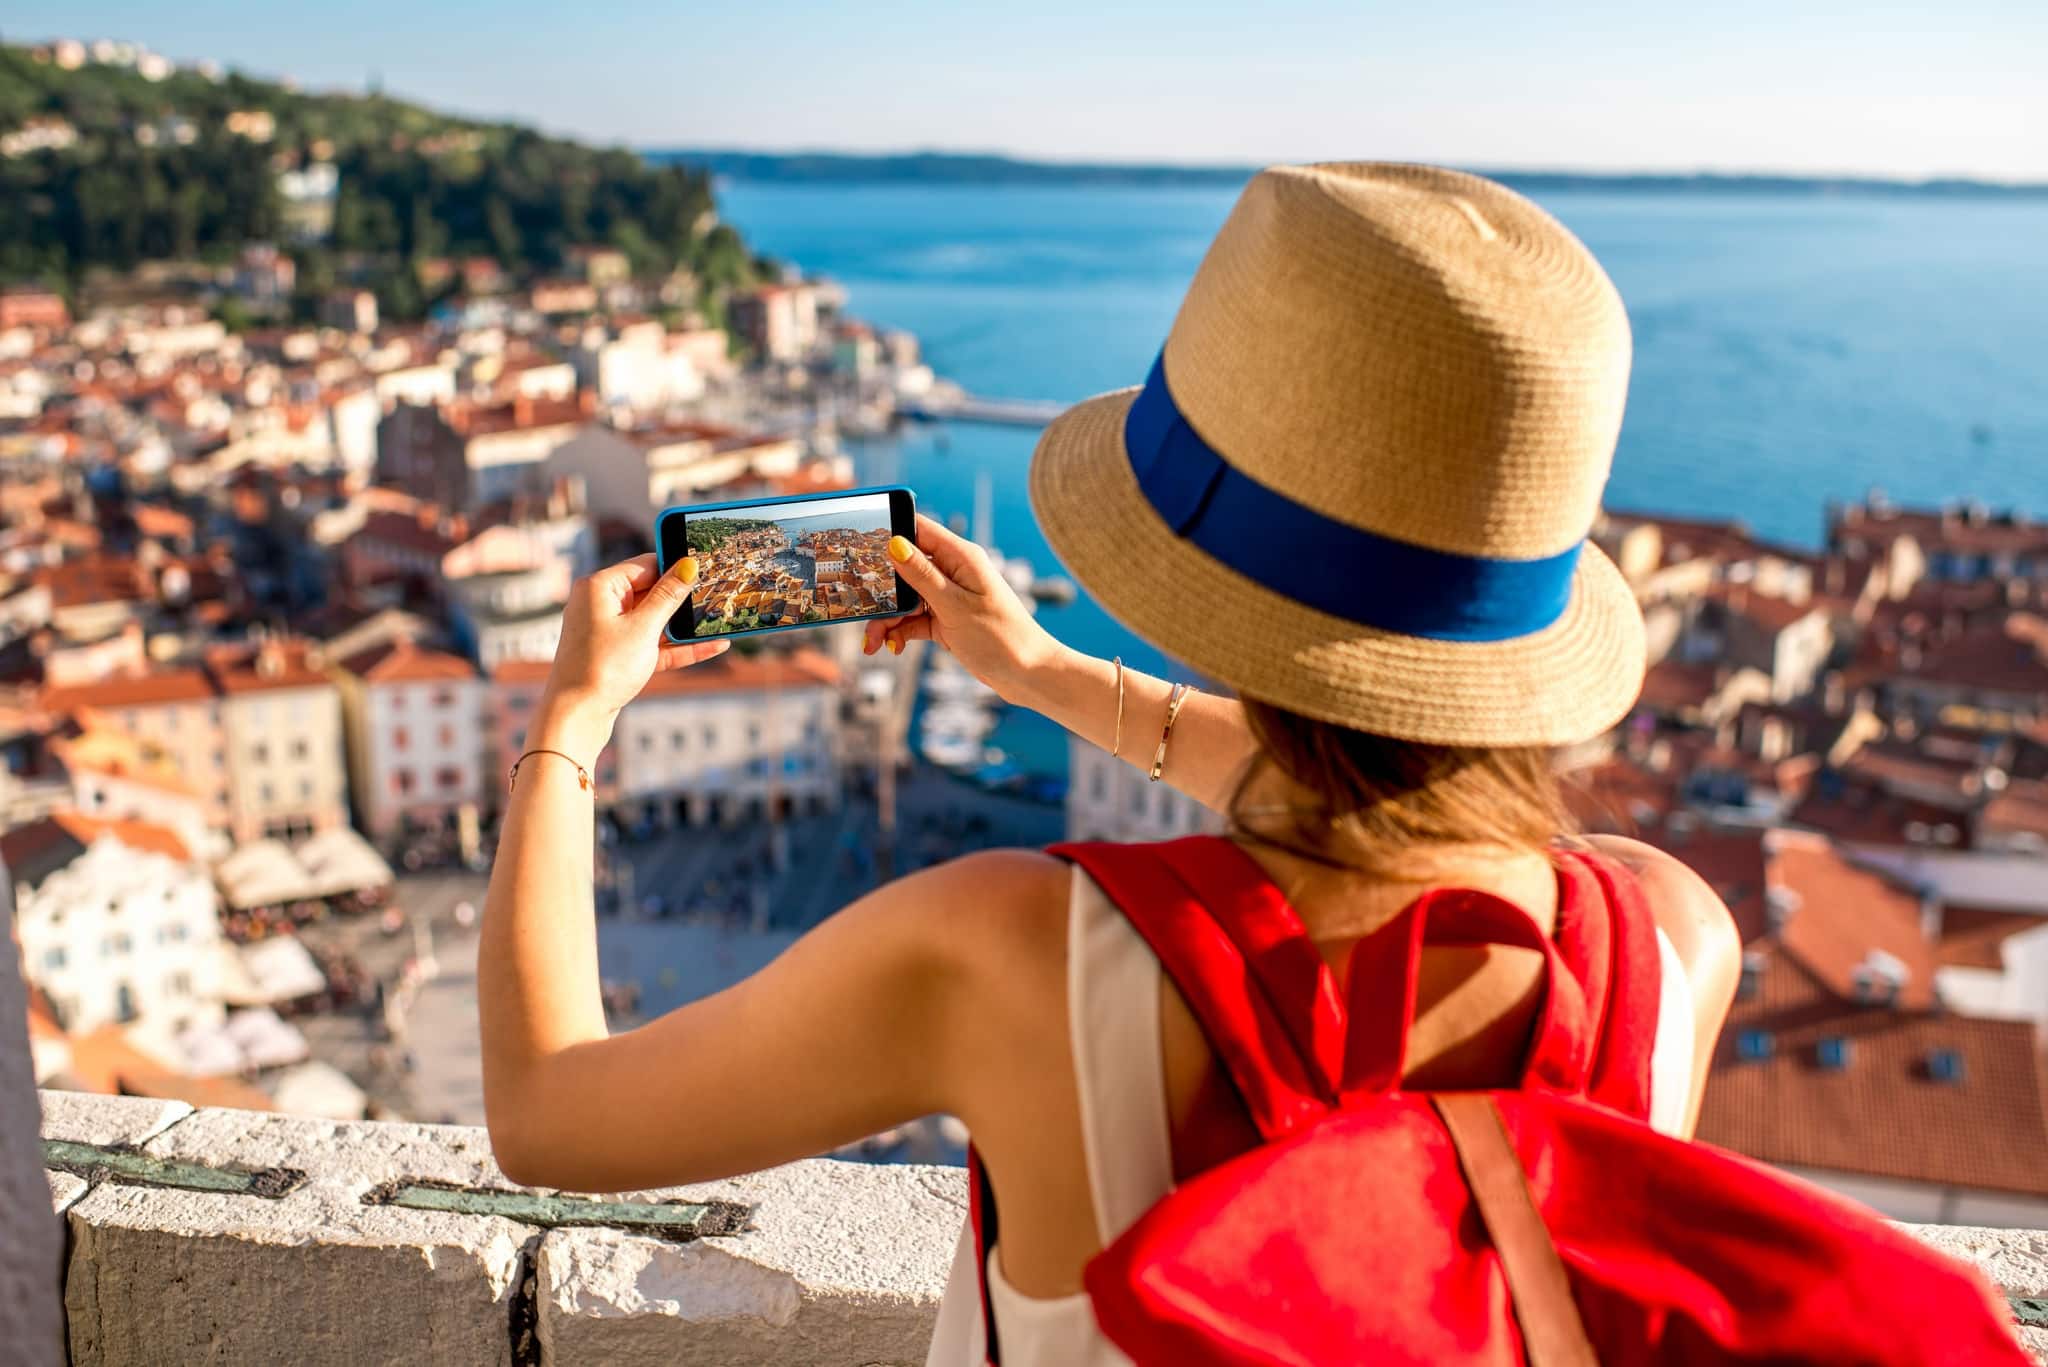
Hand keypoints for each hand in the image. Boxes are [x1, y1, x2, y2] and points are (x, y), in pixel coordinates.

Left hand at [533, 554, 729, 759]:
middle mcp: (601, 604)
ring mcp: (609, 631)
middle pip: (651, 592)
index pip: (645, 565)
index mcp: (600, 587)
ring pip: (654, 620)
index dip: (675, 567)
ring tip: (719, 621)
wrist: (576, 717)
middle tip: (718, 594)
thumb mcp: (643, 627)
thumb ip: (668, 596)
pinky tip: (712, 646)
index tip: (706, 569)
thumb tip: (687, 565)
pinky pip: (653, 644)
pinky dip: (678, 646)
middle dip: (682, 598)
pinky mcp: (618, 655)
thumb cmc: (602, 668)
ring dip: (683, 625)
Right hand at [862, 515, 1063, 703]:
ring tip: (872, 642)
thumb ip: (922, 576)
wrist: (1028, 675)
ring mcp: (949, 597)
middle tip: (860, 607)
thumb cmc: (1001, 637)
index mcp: (960, 557)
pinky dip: (900, 632)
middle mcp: (953, 572)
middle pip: (904, 568)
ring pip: (905, 599)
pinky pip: (914, 620)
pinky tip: (891, 647)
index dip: (888, 532)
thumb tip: (894, 543)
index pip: (918, 530)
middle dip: (880, 590)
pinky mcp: (947, 620)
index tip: (858, 546)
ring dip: (886, 619)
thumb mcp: (954, 606)